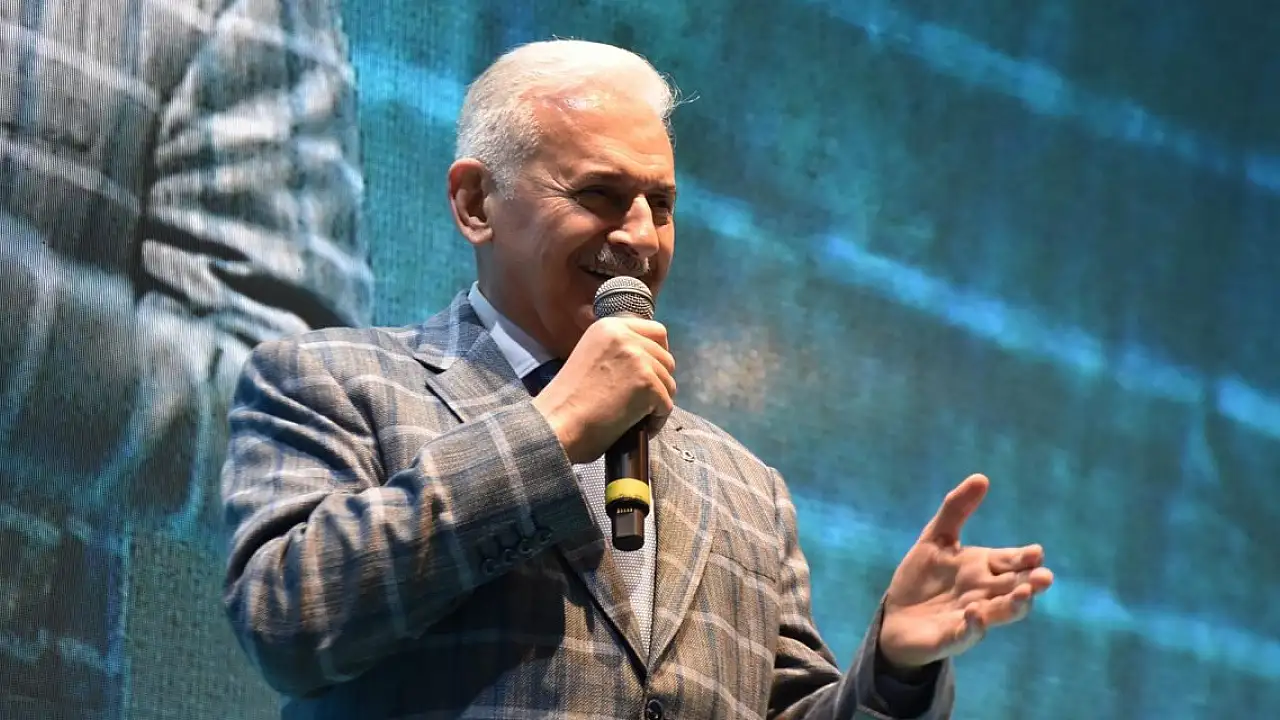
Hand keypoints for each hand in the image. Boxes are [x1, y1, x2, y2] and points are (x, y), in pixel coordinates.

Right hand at [531, 317, 675, 463]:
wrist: (557, 424)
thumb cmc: (568, 402)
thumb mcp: (591, 357)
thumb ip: (617, 353)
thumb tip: (648, 362)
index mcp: (609, 327)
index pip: (656, 331)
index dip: (659, 354)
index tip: (651, 373)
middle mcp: (625, 336)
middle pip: (666, 358)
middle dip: (659, 382)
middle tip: (641, 401)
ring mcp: (638, 358)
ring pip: (669, 383)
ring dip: (658, 402)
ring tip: (636, 417)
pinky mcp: (647, 383)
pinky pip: (666, 405)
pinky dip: (656, 420)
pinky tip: (639, 427)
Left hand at [878, 474, 1053, 669]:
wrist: (897, 616)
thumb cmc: (923, 577)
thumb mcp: (936, 538)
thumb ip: (957, 509)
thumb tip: (982, 477)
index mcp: (984, 568)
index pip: (1011, 561)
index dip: (1024, 558)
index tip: (1036, 552)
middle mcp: (984, 593)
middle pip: (1014, 589)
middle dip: (1030, 584)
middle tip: (1044, 578)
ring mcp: (971, 616)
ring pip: (1000, 613)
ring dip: (1013, 606)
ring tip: (1023, 596)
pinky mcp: (952, 637)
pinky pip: (967, 634)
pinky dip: (974, 626)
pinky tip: (975, 615)